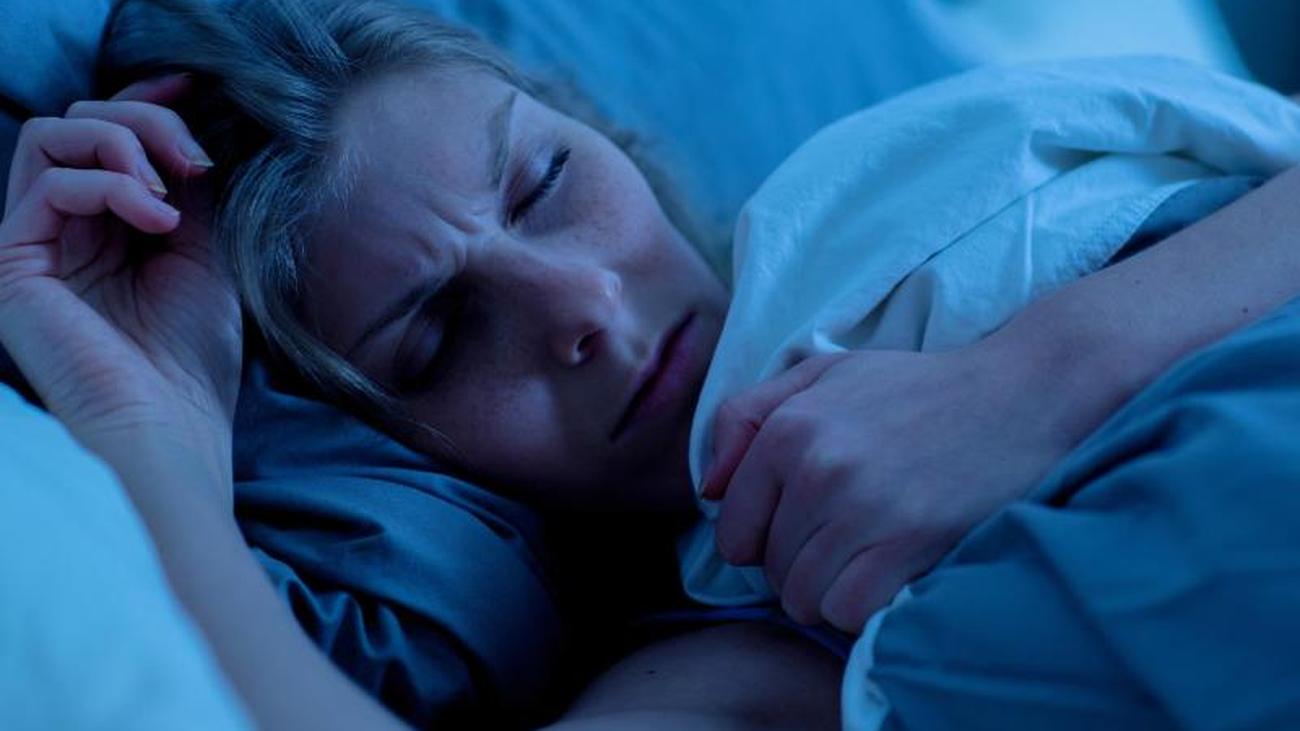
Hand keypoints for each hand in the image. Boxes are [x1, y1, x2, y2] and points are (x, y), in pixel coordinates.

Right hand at [0, 74, 238, 502]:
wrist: (171, 429)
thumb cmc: (192, 359)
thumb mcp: (205, 255)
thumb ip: (188, 192)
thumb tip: (191, 128)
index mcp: (105, 231)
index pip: (108, 141)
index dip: (146, 101)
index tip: (193, 86)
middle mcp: (61, 233)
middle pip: (79, 124)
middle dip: (146, 120)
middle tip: (196, 159)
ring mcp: (30, 246)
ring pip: (55, 136)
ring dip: (125, 143)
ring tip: (171, 195)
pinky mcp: (10, 262)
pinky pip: (50, 183)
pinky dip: (110, 184)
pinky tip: (157, 220)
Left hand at [700, 343, 1072, 632]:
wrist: (1020, 392)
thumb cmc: (918, 388)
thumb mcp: (823, 375)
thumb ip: (747, 417)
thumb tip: (710, 488)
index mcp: (786, 428)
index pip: (732, 529)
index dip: (761, 540)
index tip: (799, 528)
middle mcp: (815, 467)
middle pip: (769, 569)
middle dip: (798, 565)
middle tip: (844, 539)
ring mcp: (861, 507)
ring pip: (803, 598)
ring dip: (829, 592)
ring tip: (864, 557)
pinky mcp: (908, 541)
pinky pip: (847, 611)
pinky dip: (861, 606)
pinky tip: (886, 574)